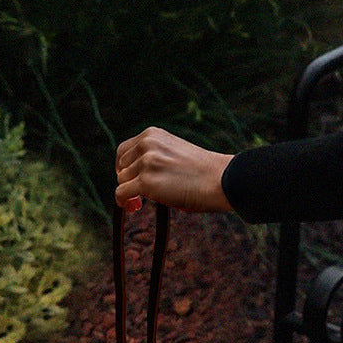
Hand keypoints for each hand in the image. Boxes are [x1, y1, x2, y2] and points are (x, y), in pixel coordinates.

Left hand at [115, 127, 233, 212]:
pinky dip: (124, 202)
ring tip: (139, 204)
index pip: (125, 151)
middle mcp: (147, 144)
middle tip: (136, 197)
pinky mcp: (146, 181)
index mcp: (153, 135)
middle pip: (121, 166)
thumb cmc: (204, 173)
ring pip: (122, 181)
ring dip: (129, 193)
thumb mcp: (175, 155)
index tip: (132, 180)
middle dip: (126, 181)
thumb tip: (138, 180)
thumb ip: (156, 159)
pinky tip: (132, 208)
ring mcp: (146, 162)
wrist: (221, 179)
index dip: (125, 168)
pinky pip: (122, 193)